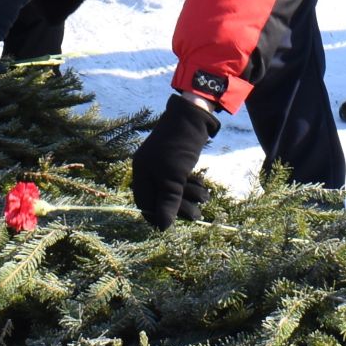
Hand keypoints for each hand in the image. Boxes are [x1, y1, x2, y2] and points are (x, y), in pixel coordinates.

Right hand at [130, 94, 220, 227]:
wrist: (193, 117)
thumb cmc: (179, 146)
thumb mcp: (173, 177)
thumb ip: (168, 202)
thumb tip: (163, 228)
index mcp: (141, 172)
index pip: (145, 204)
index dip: (158, 216)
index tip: (175, 224)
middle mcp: (149, 170)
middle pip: (161, 199)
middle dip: (180, 207)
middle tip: (198, 214)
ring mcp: (162, 166)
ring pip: (174, 192)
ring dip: (190, 198)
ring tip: (205, 197)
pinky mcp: (175, 163)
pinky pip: (181, 183)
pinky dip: (192, 187)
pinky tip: (203, 187)